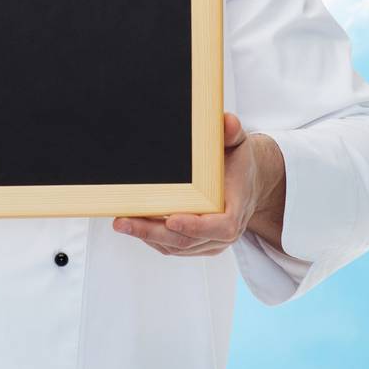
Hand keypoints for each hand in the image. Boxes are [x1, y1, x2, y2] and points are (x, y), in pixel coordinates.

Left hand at [112, 113, 280, 256]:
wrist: (246, 184)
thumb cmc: (239, 164)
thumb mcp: (239, 144)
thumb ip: (232, 132)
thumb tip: (227, 122)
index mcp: (237, 208)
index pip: (222, 226)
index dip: (196, 226)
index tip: (172, 219)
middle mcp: (225, 232)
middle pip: (188, 240)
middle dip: (153, 232)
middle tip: (124, 221)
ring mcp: (210, 242)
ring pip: (175, 246)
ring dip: (146, 236)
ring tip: (122, 222)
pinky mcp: (196, 245)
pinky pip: (171, 246)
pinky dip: (151, 237)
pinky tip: (133, 224)